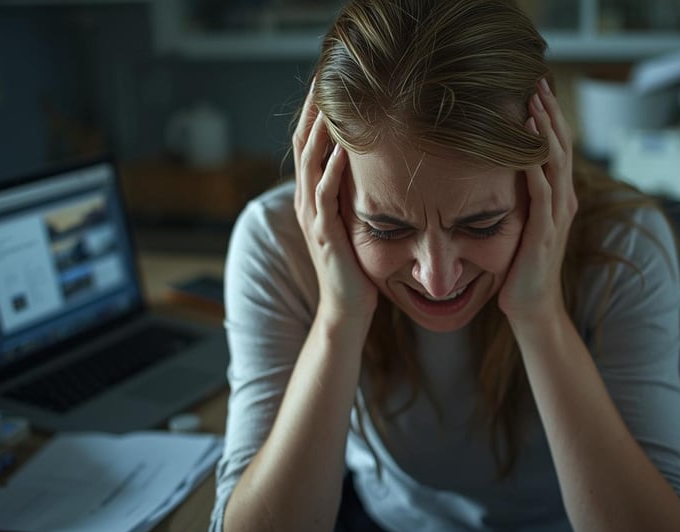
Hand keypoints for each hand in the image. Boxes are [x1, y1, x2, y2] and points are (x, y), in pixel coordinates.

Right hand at [292, 82, 377, 322]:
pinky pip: (324, 193)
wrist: (346, 311)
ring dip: (319, 127)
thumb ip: (356, 194)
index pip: (309, 141)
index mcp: (312, 194)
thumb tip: (376, 165)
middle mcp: (305, 200)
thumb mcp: (355, 221)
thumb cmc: (357, 268)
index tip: (332, 78)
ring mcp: (312, 216)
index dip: (317, 109)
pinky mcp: (324, 233)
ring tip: (330, 96)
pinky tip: (342, 145)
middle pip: (303, 141)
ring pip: (309, 161)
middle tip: (325, 72)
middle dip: (314, 106)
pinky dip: (332, 166)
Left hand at [498, 78, 577, 322]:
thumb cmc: (523, 269)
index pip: (558, 148)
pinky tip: (526, 149)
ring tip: (533, 103)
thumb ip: (522, 199)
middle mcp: (563, 203)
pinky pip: (542, 196)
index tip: (537, 88)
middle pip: (561, 148)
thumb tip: (505, 172)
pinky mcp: (544, 235)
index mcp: (559, 199)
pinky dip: (535, 169)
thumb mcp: (524, 226)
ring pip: (556, 165)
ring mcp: (557, 219)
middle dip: (549, 113)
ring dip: (544, 133)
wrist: (533, 309)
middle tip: (538, 81)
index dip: (550, 117)